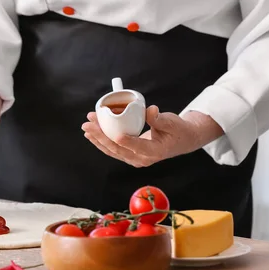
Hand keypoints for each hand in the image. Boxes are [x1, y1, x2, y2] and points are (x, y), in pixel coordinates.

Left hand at [81, 105, 223, 166]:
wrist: (182, 140)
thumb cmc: (178, 130)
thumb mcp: (172, 122)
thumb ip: (159, 118)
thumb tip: (150, 110)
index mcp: (155, 152)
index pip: (138, 147)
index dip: (127, 141)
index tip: (115, 135)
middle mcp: (142, 159)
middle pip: (118, 149)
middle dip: (101, 136)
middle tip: (89, 125)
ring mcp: (134, 158)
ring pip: (112, 151)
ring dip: (97, 138)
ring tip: (86, 128)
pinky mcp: (129, 155)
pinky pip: (113, 149)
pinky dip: (101, 141)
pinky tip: (91, 134)